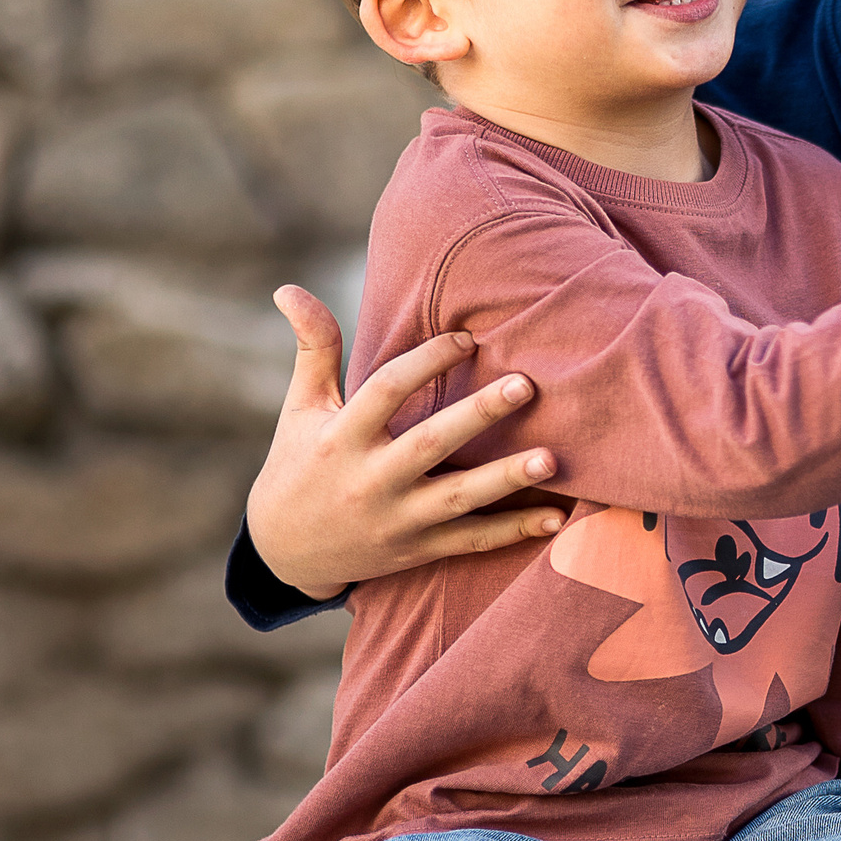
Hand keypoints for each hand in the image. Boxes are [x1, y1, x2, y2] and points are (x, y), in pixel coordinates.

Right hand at [245, 289, 567, 600]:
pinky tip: (555, 518)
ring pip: (458, 498)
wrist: (286, 552)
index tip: (469, 337)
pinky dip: (513, 532)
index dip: (427, 360)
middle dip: (478, 414)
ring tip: (551, 458)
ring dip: (506, 479)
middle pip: (430, 443)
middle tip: (526, 384)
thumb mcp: (300, 407)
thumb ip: (314, 349)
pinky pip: (471, 542)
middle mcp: (370, 479)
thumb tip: (288, 287)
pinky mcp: (418, 550)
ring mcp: (397, 519)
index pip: (387, 390)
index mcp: (342, 437)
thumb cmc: (300, 464)